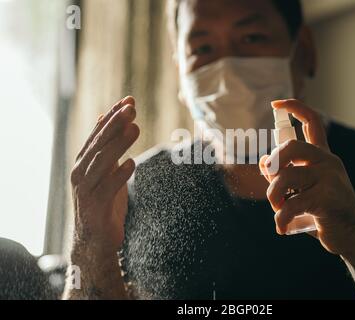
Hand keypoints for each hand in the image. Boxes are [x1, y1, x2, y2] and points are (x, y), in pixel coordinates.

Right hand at [70, 96, 139, 257]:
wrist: (95, 239)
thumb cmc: (103, 201)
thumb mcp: (105, 170)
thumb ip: (106, 146)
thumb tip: (106, 117)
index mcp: (84, 162)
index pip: (98, 134)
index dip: (112, 116)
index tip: (128, 100)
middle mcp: (81, 173)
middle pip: (99, 144)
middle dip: (115, 124)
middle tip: (131, 108)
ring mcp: (86, 190)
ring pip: (102, 162)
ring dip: (118, 144)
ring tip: (135, 128)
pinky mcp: (95, 207)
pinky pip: (107, 189)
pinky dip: (119, 175)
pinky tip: (132, 163)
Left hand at [259, 99, 354, 263]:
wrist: (352, 236)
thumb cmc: (322, 211)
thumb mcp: (302, 190)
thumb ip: (283, 174)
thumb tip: (264, 161)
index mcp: (322, 156)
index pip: (312, 122)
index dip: (294, 108)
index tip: (276, 103)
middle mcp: (328, 162)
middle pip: (292, 147)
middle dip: (273, 164)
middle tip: (272, 182)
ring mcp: (330, 179)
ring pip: (286, 178)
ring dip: (274, 197)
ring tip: (278, 210)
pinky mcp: (328, 199)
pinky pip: (292, 204)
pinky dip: (281, 218)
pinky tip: (282, 227)